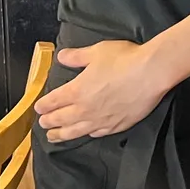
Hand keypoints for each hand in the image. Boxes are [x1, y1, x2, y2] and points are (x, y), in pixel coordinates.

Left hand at [35, 40, 169, 141]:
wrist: (151, 74)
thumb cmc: (124, 59)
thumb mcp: (97, 52)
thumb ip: (76, 56)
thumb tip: (62, 57)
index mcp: (76, 91)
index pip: (53, 102)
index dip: (43, 106)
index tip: (38, 108)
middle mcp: (84, 109)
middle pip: (60, 119)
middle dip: (48, 122)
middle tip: (43, 124)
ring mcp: (100, 120)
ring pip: (74, 132)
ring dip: (61, 134)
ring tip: (54, 136)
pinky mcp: (116, 126)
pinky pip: (96, 133)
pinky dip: (87, 133)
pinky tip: (86, 133)